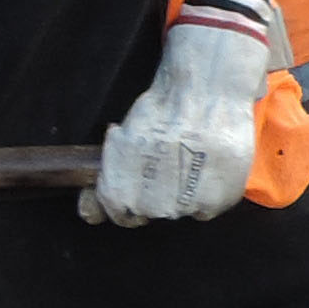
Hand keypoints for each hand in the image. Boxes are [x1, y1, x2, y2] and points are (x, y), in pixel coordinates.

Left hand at [88, 18, 269, 224]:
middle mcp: (154, 205)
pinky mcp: (218, 201)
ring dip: (184, 190)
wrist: (205, 93)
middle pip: (152, 211)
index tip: (136, 181)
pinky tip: (208, 163)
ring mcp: (187, 206)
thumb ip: (108, 180)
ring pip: (181, 209)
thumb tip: (89, 214)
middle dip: (156, 191)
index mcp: (121, 192)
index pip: (118, 213)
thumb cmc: (160, 111)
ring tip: (191, 158)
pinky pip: (207, 208)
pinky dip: (209, 191)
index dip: (126, 196)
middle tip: (168, 160)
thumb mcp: (121, 140)